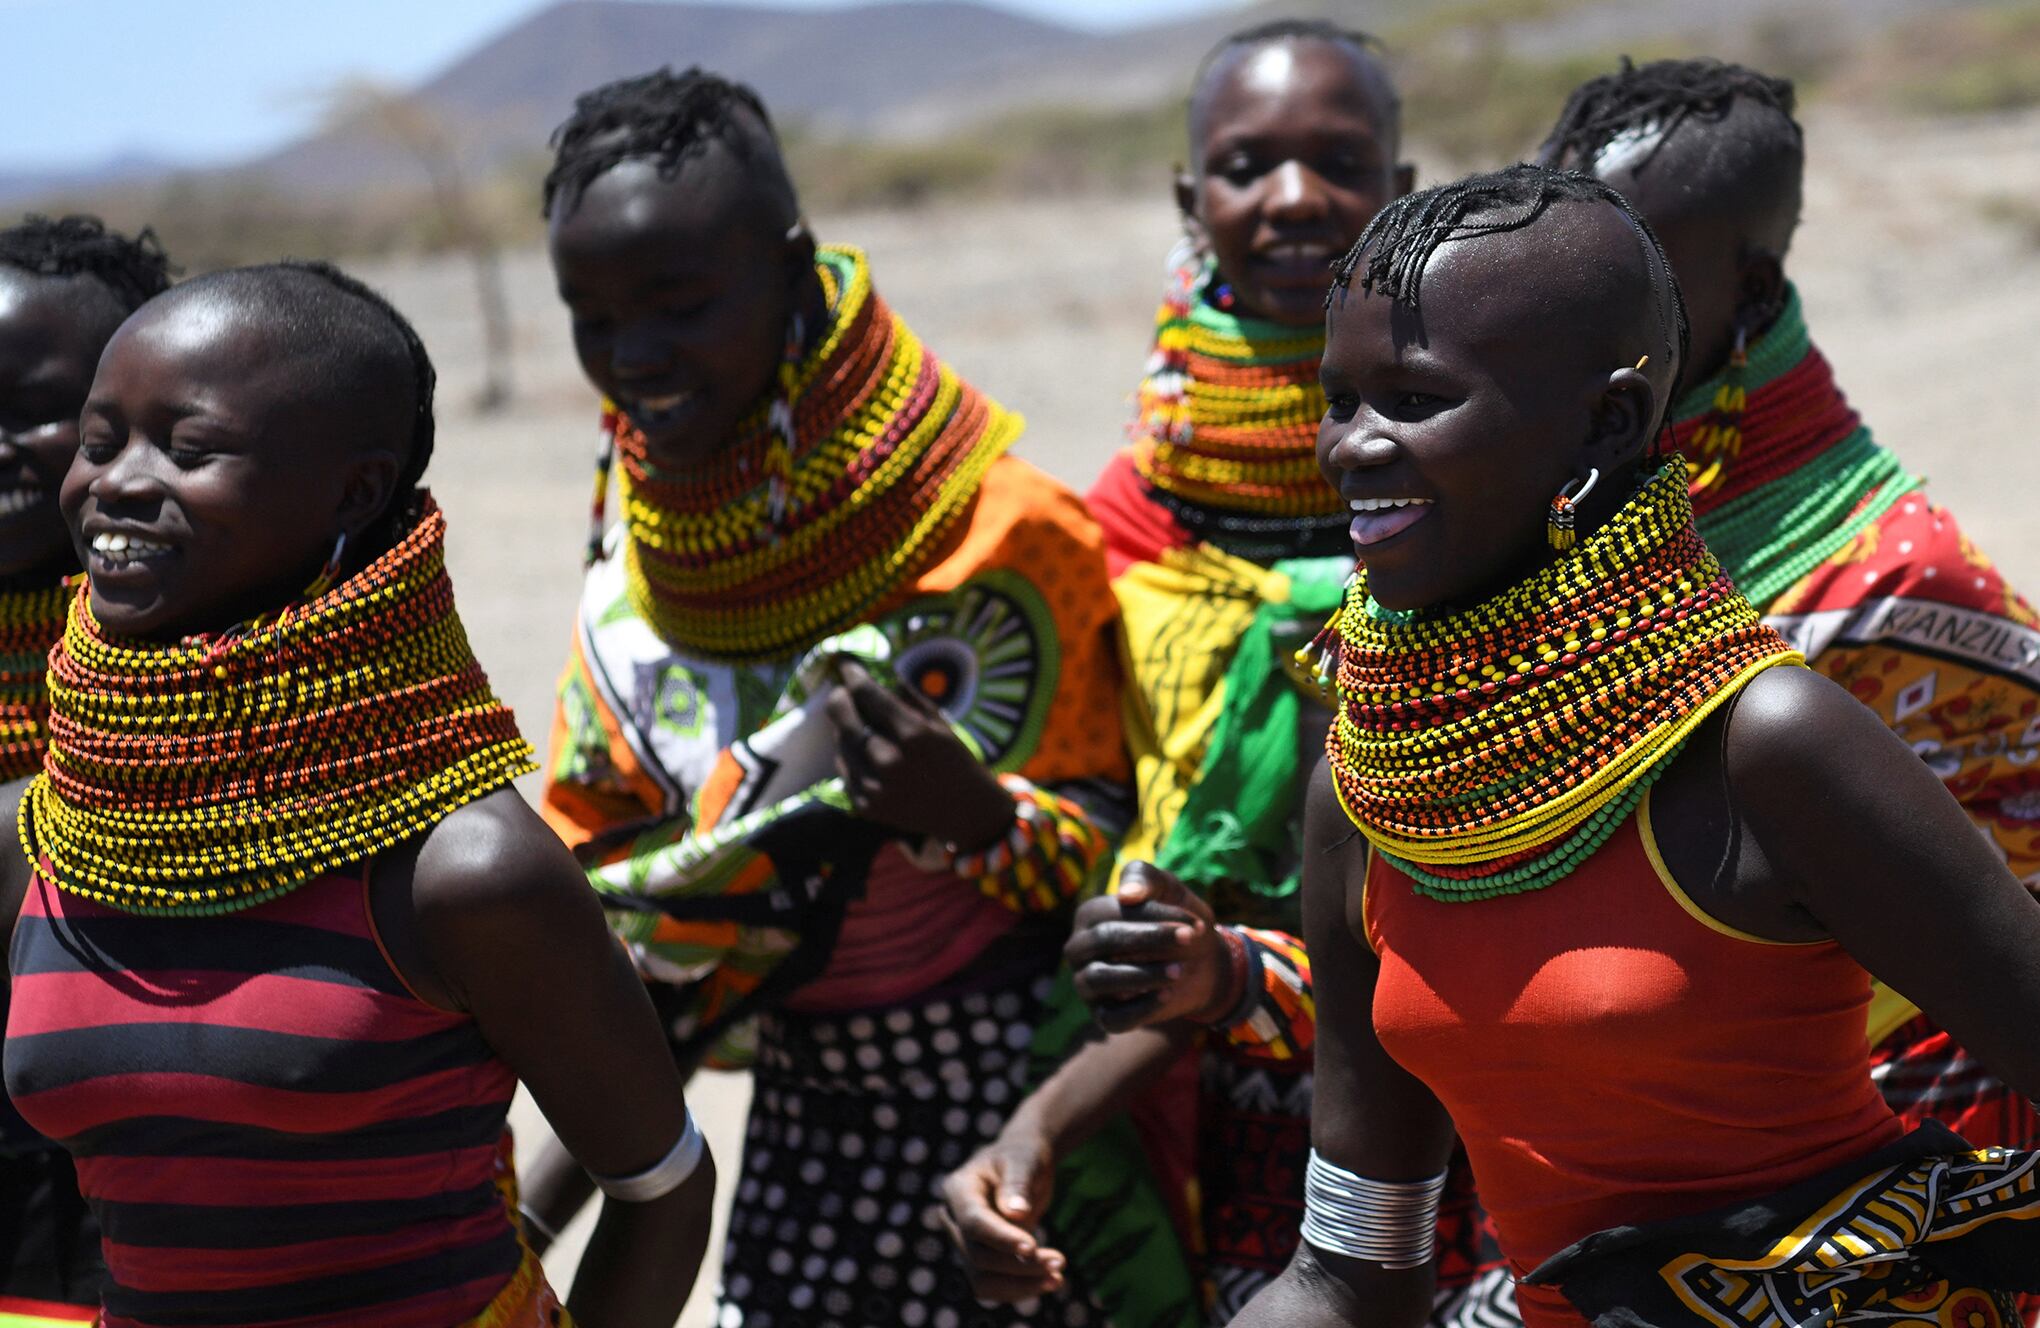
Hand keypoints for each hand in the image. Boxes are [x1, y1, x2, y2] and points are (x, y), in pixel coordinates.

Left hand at [824, 660, 1013, 849]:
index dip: (852, 675)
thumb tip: (877, 672)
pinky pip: (844, 770)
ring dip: (845, 728)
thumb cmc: (956, 760)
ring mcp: (874, 787)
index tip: (846, 665)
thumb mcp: (940, 723)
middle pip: (843, 717)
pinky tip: (866, 753)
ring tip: (860, 724)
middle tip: (842, 691)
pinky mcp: (865, 806)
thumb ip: (907, 697)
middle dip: (840, 697)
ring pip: (841, 743)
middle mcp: (889, 761)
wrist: (965, 813)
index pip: (866, 694)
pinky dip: (850, 756)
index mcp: (912, 734)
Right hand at [937, 1123, 1065, 1302]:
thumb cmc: (1024, 1156)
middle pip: (979, 1255)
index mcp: (959, 1189)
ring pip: (982, 1279)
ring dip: (1020, 1284)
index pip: (974, 1222)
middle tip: (1060, 1261)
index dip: (1001, 1238)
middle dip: (1020, 1264)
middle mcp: (954, 1219)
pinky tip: (1050, 1281)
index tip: (1033, 1247)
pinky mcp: (979, 1260)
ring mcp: (964, 1242)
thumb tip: (1017, 1213)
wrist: (1024, 1166)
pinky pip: (992, 1285)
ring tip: (1057, 1278)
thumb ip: (1018, 1182)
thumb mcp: (1024, 1160)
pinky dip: (1020, 1288)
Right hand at [1065, 861, 1235, 1032]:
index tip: (1193, 923)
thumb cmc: (1177, 922)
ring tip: (1179, 970)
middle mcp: (1079, 949)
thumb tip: (1126, 895)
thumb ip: (1148, 880)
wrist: (1201, 964)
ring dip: (1143, 974)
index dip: (1152, 915)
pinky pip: (1114, 1017)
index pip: (1112, 911)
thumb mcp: (1170, 892)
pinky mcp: (1103, 1016)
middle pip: (1104, 940)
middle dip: (1150, 939)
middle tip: (1190, 939)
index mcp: (1089, 915)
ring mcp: (1087, 984)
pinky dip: (1142, 1008)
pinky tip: (1168, 994)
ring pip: (1101, 978)